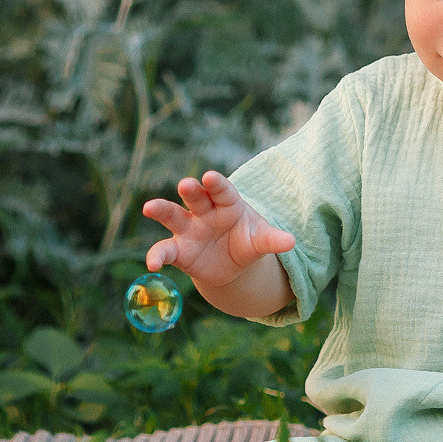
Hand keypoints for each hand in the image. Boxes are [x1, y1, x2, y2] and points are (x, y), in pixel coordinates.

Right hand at [142, 171, 294, 288]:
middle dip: (191, 190)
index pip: (222, 190)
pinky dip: (157, 256)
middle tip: (187, 184)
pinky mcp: (178, 251)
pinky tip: (152, 265)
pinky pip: (165, 251)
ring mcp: (188, 229)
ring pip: (172, 215)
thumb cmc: (247, 241)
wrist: (232, 264)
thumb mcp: (260, 241)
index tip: (209, 176)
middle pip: (196, 197)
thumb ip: (272, 240)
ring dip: (161, 210)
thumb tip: (291, 242)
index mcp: (227, 203)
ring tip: (150, 207)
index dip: (216, 183)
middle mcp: (204, 211)